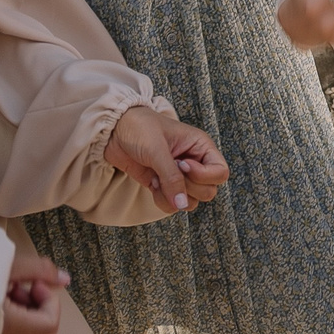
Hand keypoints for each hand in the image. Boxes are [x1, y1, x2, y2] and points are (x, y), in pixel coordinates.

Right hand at [0, 249, 67, 333]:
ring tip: (3, 294)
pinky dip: (9, 325)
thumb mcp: (4, 265)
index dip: (49, 301)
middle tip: (19, 287)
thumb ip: (39, 270)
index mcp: (5, 327)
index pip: (49, 325)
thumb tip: (65, 278)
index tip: (34, 283)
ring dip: (23, 316)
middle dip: (37, 307)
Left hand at [103, 103, 229, 211]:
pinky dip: (162, 200)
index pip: (220, 173)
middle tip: (168, 171)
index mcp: (200, 147)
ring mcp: (179, 176)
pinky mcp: (163, 185)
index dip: (203, 175)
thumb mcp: (157, 149)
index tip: (182, 164)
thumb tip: (183, 204)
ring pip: (190, 202)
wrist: (112, 131)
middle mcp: (195, 163)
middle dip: (187, 187)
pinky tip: (151, 183)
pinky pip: (173, 204)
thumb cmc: (139, 128)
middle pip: (208, 191)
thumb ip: (172, 178)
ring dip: (172, 196)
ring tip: (157, 178)